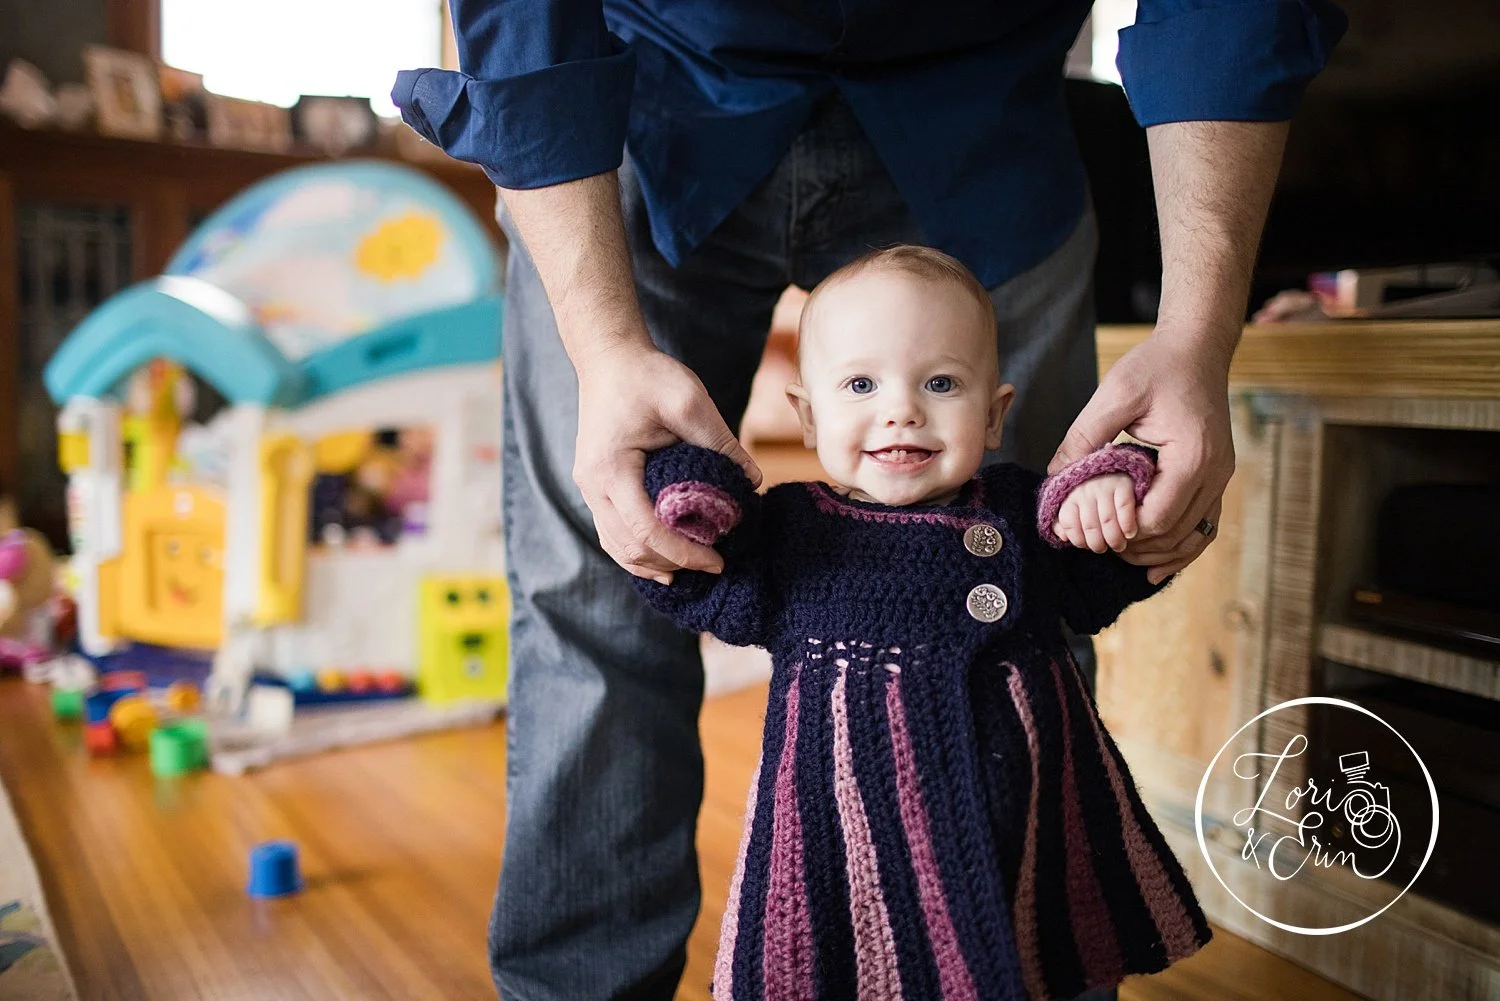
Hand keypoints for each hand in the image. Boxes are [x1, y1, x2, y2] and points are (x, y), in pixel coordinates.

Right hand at [572, 338, 762, 584]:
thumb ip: (721, 442)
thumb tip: (753, 483)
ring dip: (652, 565)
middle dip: (672, 564)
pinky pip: (612, 533)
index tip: (717, 562)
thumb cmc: (647, 375)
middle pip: (629, 547)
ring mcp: (589, 488)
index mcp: (611, 468)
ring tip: (691, 571)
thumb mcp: (690, 401)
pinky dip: (636, 552)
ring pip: (616, 546)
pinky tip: (663, 562)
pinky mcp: (595, 486)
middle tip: (714, 566)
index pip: (646, 530)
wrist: (608, 359)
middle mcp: (592, 485)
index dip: (683, 553)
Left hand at [1048, 327, 1234, 583]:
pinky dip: (1182, 547)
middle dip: (1135, 546)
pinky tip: (1155, 566)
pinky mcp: (1216, 475)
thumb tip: (1054, 475)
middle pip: (1177, 532)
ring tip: (1119, 557)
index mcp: (1193, 454)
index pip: (1159, 515)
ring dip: (1159, 552)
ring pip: (1195, 535)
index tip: (1093, 526)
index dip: (1124, 529)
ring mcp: (1221, 476)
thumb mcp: (1115, 395)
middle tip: (1096, 545)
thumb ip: (1084, 436)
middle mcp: (1215, 471)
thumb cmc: (1156, 365)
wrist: (1197, 348)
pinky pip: (1205, 523)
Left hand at [1052, 473, 1136, 553]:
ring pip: (1107, 521)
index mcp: (1070, 495)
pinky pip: (1124, 508)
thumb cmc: (1091, 489)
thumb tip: (1063, 537)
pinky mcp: (1123, 483)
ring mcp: (1104, 486)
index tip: (1087, 546)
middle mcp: (1085, 490)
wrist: (1114, 465)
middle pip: (1090, 527)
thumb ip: (1064, 521)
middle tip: (1105, 548)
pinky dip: (1128, 525)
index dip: (1079, 540)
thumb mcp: (1072, 502)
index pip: (1069, 524)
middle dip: (1098, 544)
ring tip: (1118, 545)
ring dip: (1114, 539)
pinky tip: (1130, 533)